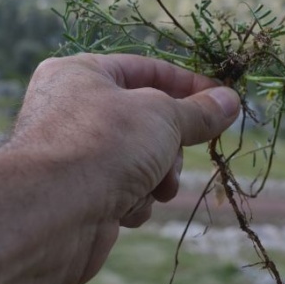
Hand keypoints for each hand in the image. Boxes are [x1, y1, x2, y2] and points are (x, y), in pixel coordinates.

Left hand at [7, 54, 240, 283]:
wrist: (54, 213)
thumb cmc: (105, 144)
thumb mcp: (162, 117)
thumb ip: (199, 111)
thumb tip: (230, 101)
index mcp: (81, 74)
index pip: (146, 70)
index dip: (188, 86)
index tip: (223, 102)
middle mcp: (72, 110)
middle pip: (146, 120)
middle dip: (170, 144)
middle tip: (177, 155)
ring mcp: (75, 156)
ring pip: (141, 159)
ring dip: (156, 175)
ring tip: (154, 186)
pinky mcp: (81, 195)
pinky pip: (125, 190)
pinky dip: (135, 200)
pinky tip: (126, 208)